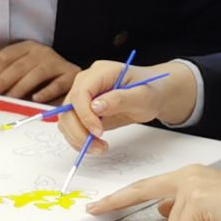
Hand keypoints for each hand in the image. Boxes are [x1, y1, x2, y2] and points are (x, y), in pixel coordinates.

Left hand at [0, 41, 79, 102]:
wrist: (70, 77)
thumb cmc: (40, 77)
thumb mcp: (20, 69)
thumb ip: (2, 72)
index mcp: (27, 47)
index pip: (6, 55)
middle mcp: (42, 51)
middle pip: (20, 65)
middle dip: (4, 80)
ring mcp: (57, 62)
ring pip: (37, 73)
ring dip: (21, 87)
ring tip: (11, 99)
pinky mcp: (71, 75)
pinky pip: (58, 84)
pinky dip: (46, 92)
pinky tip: (36, 99)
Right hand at [56, 60, 197, 152]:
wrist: (154, 94)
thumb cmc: (151, 91)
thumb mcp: (143, 96)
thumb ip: (120, 99)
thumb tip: (95, 107)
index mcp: (101, 72)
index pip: (81, 92)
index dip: (85, 114)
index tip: (99, 132)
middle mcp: (86, 82)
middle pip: (68, 108)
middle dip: (79, 131)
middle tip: (98, 147)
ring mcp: (83, 97)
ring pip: (66, 120)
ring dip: (78, 139)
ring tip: (99, 148)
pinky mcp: (82, 111)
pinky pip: (71, 126)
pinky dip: (79, 140)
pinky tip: (95, 146)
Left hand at [87, 165, 220, 220]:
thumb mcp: (209, 209)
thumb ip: (184, 208)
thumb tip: (163, 212)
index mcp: (190, 176)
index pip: (149, 186)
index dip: (123, 196)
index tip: (100, 204)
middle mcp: (188, 176)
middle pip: (143, 191)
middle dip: (116, 202)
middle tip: (93, 210)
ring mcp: (191, 186)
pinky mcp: (198, 200)